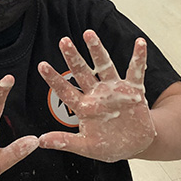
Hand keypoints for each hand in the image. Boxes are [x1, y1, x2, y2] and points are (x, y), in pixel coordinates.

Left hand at [38, 31, 155, 161]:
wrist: (136, 146)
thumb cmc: (109, 146)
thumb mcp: (86, 147)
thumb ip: (65, 142)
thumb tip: (40, 141)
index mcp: (85, 107)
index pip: (66, 90)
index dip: (54, 79)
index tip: (42, 66)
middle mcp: (98, 94)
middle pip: (83, 72)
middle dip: (73, 57)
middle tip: (63, 41)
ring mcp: (115, 90)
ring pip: (105, 66)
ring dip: (97, 50)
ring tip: (89, 34)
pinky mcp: (134, 91)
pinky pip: (136, 72)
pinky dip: (139, 58)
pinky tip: (140, 43)